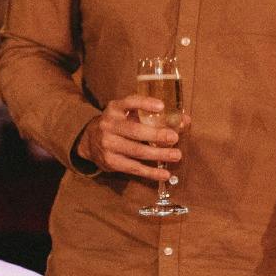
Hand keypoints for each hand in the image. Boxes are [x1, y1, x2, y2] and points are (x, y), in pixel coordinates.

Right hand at [76, 95, 190, 181]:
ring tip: (176, 155)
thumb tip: (185, 121)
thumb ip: (153, 116)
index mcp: (114, 109)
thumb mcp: (129, 115)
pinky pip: (134, 168)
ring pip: (136, 151)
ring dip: (158, 154)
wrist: (90, 141)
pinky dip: (151, 172)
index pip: (129, 102)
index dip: (145, 103)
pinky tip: (164, 173)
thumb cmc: (118, 125)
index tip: (161, 106)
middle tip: (174, 138)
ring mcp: (108, 144)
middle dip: (156, 134)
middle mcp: (109, 125)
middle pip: (135, 131)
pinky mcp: (110, 162)